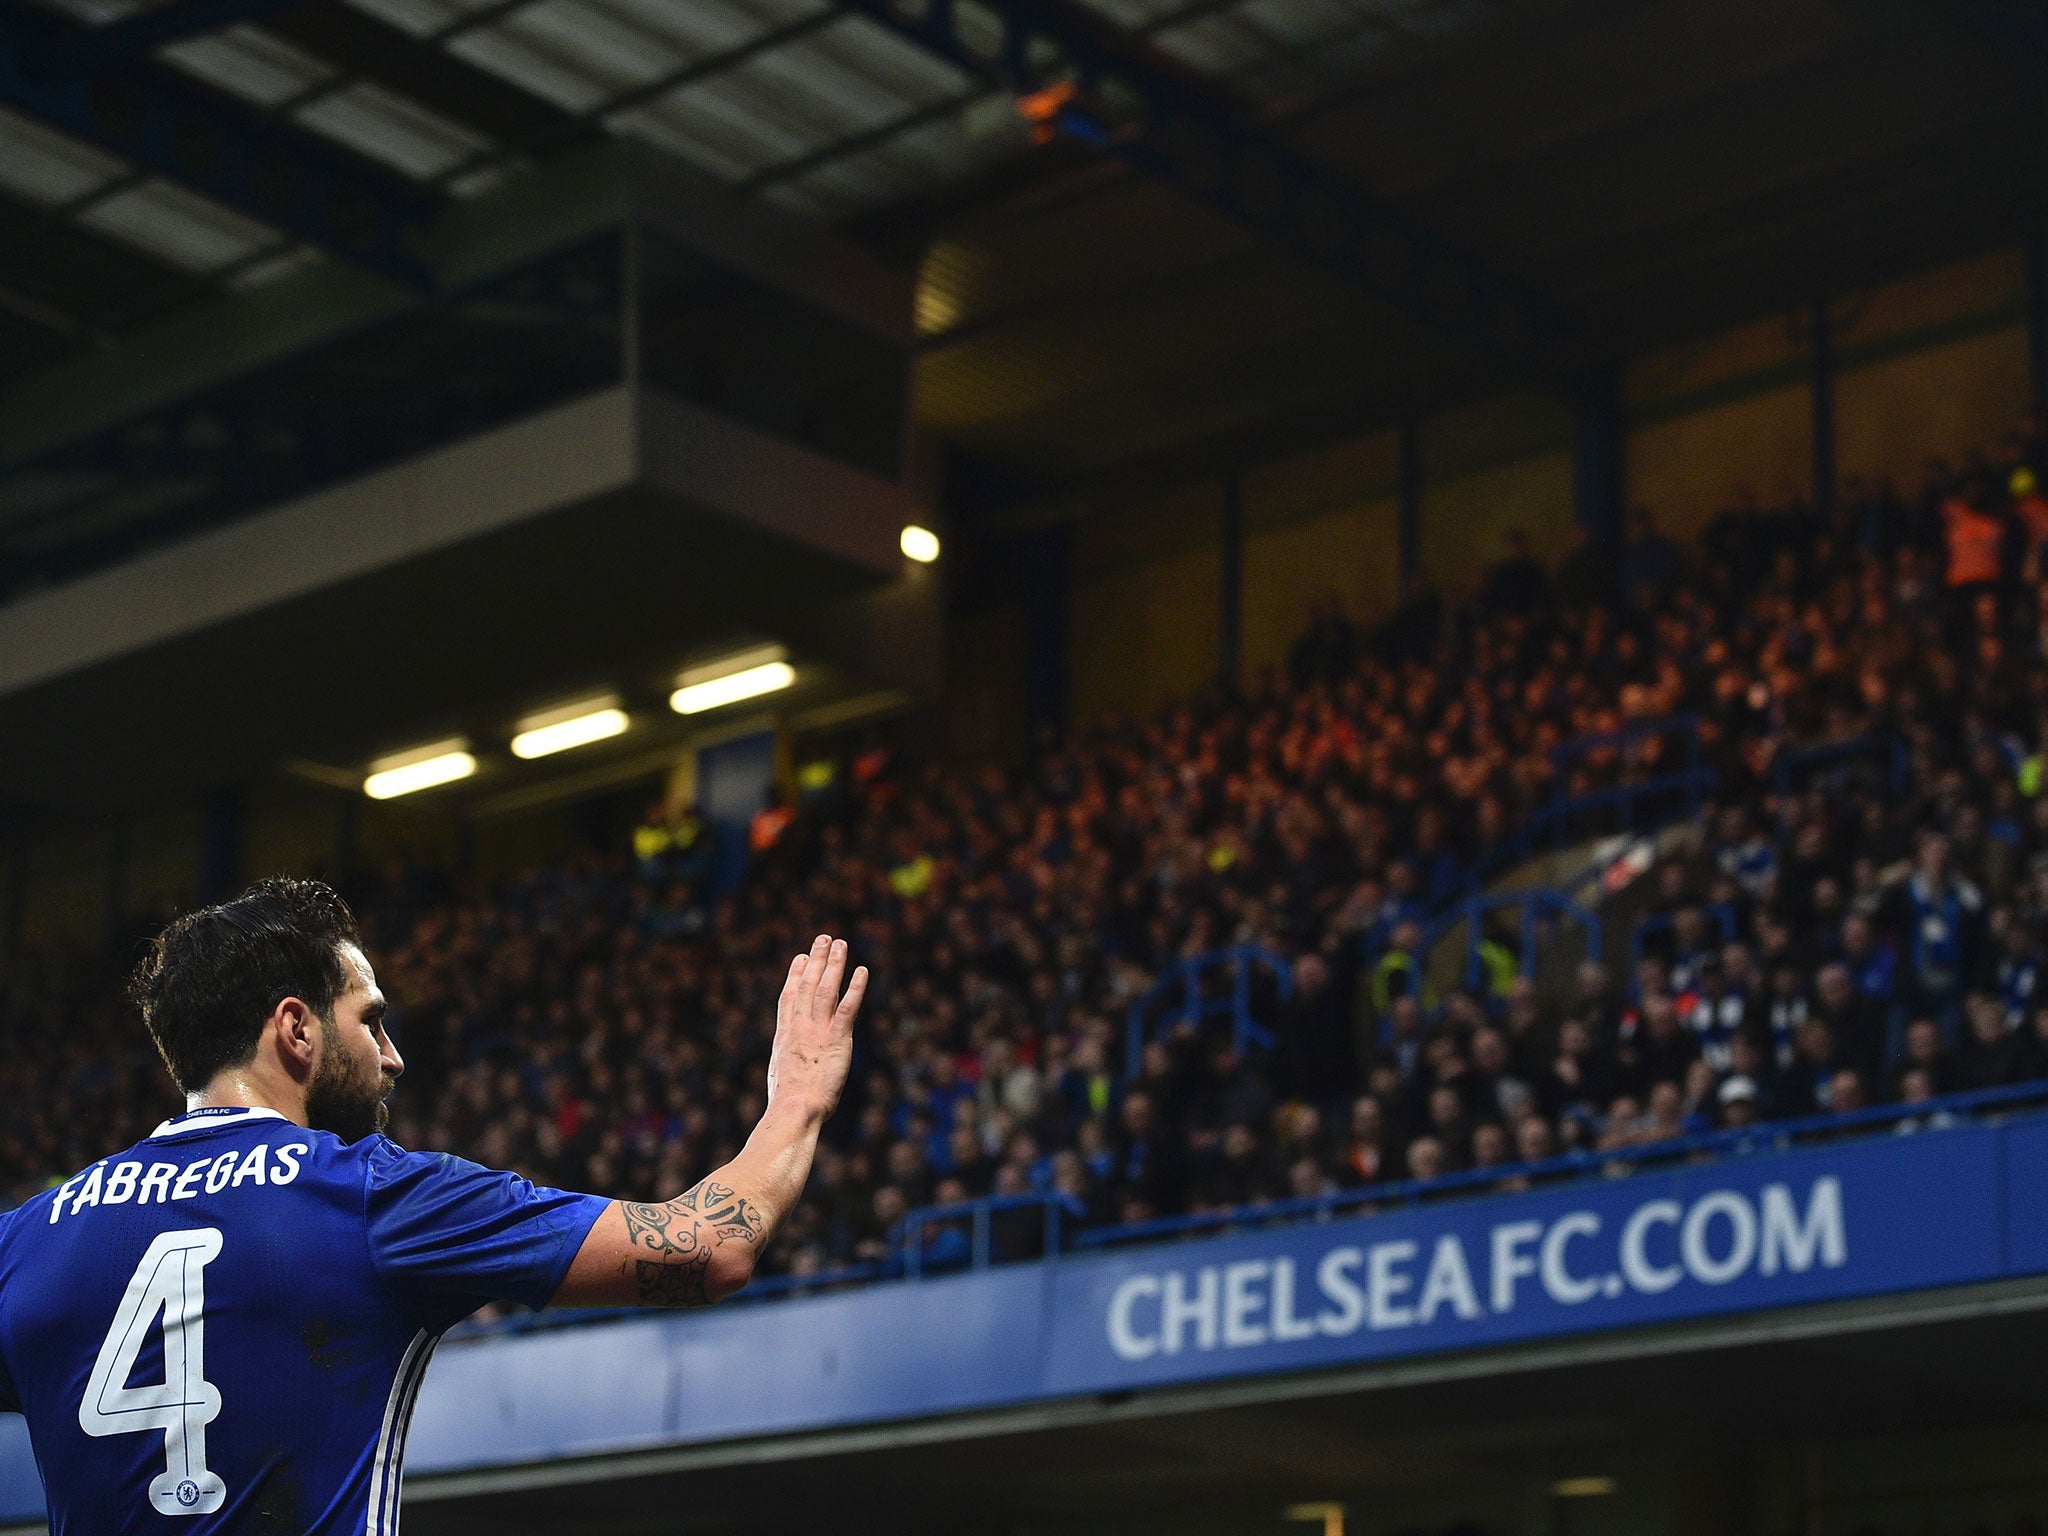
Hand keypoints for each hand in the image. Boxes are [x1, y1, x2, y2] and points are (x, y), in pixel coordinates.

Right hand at [766, 935, 865, 1122]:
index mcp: (784, 1037)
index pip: (789, 997)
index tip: (801, 957)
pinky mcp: (837, 1039)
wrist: (794, 1108)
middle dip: (816, 960)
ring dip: (834, 965)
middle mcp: (800, 1027)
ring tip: (840, 944)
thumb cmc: (787, 1104)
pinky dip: (855, 988)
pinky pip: (848, 1007)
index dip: (795, 975)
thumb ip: (790, 1065)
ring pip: (826, 989)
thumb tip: (791, 1071)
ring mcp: (818, 1031)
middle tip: (823, 938)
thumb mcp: (782, 1078)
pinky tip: (862, 971)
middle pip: (807, 985)